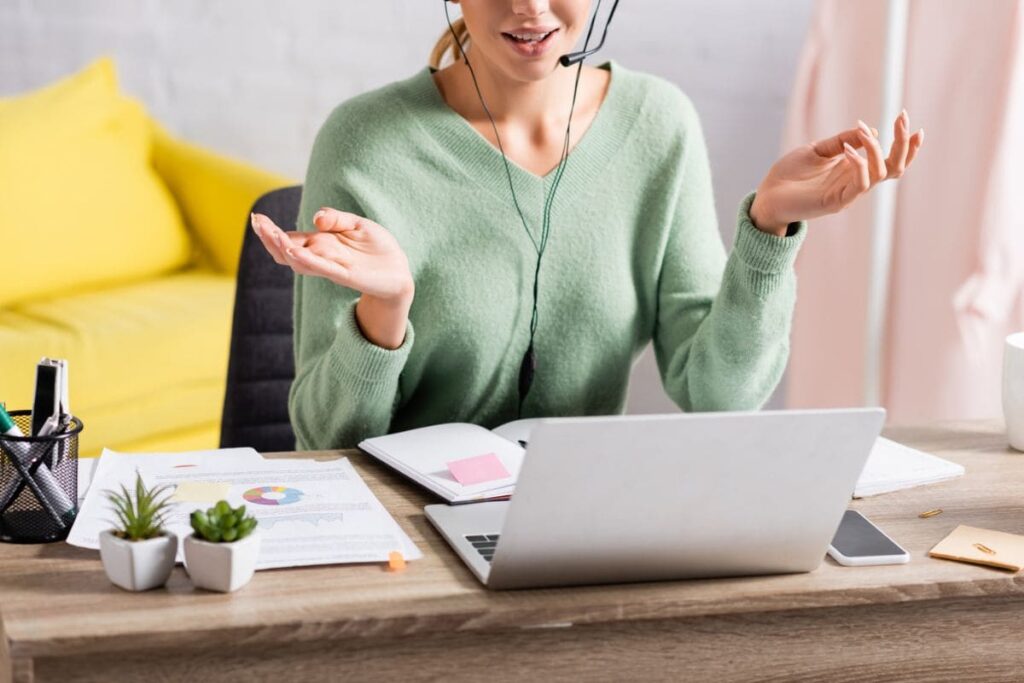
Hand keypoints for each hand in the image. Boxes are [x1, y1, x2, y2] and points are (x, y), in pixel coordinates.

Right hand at [251, 208, 413, 348]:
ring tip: (271, 235)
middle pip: (287, 251)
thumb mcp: (357, 224)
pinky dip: (308, 261)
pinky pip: (322, 268)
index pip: (289, 239)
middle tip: (257, 224)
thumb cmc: (377, 247)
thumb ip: (336, 218)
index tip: (257, 218)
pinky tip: (294, 253)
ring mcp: (331, 267)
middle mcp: (321, 256)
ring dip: (284, 249)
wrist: (398, 271)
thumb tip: (315, 218)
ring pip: (300, 261)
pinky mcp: (346, 275)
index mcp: (320, 244)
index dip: (272, 231)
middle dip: (270, 238)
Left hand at [749, 111, 924, 235]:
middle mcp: (855, 182)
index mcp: (854, 169)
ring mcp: (848, 193)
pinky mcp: (836, 202)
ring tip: (862, 131)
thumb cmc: (790, 174)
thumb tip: (870, 131)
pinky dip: (859, 165)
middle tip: (902, 119)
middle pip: (894, 167)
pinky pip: (859, 185)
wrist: (767, 195)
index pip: (890, 160)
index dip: (905, 144)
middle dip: (903, 144)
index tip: (909, 121)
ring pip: (879, 173)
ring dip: (877, 149)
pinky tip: (849, 149)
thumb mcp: (818, 150)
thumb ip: (842, 141)